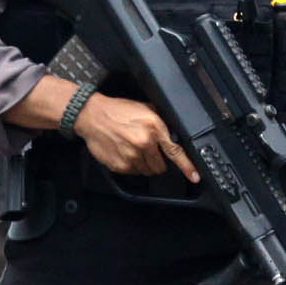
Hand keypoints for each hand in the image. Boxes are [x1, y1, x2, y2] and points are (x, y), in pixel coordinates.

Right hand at [73, 93, 201, 181]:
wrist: (91, 115)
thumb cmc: (117, 110)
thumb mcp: (145, 108)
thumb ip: (160, 122)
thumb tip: (173, 133)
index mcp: (153, 128)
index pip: (175, 152)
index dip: (187, 166)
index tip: (194, 176)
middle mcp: (144, 143)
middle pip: (160, 166)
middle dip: (157, 161)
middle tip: (147, 150)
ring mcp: (131, 156)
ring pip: (146, 171)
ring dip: (143, 163)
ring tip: (132, 148)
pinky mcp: (119, 165)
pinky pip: (132, 172)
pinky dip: (131, 165)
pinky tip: (123, 152)